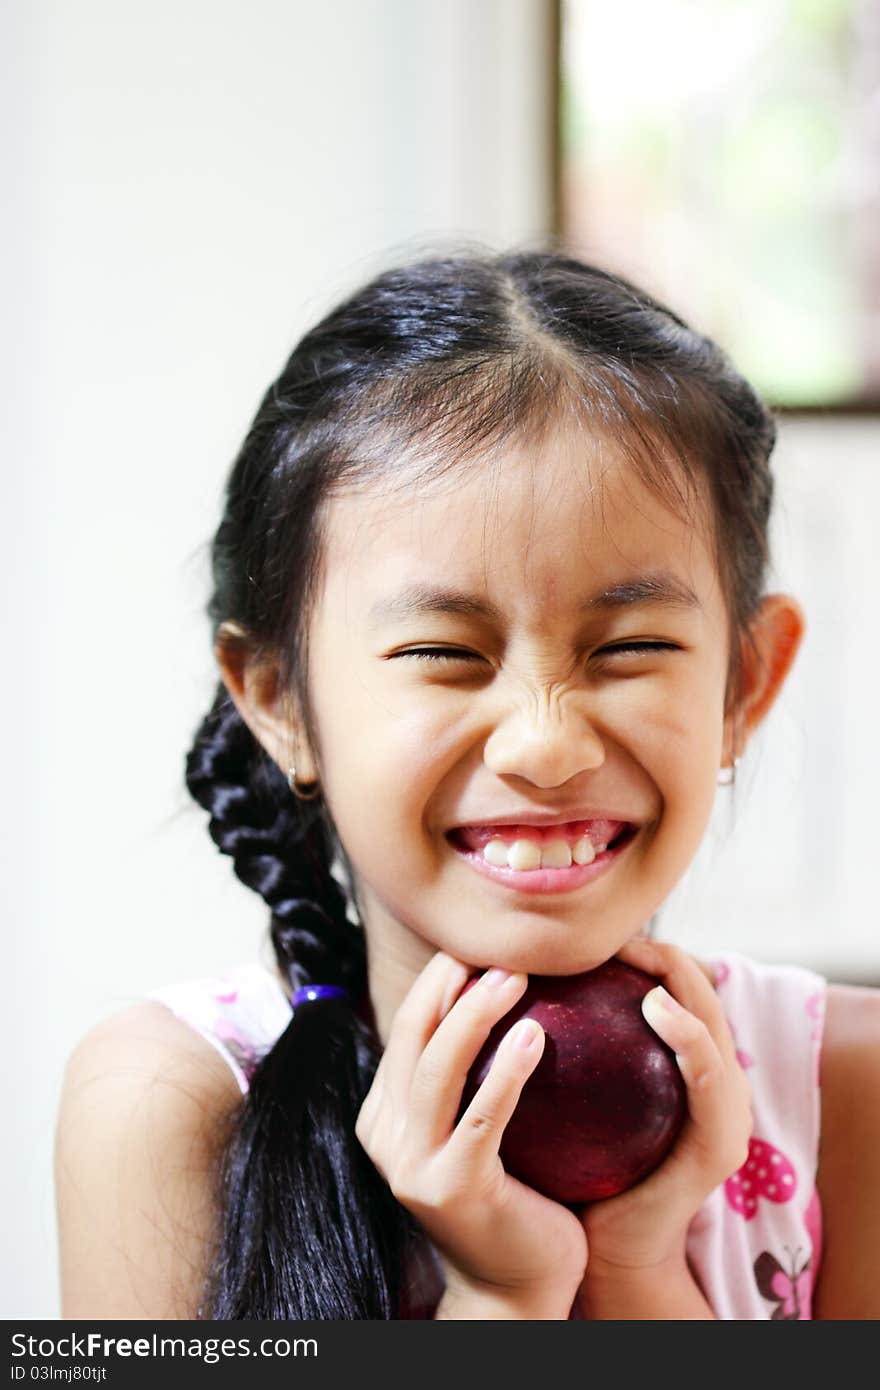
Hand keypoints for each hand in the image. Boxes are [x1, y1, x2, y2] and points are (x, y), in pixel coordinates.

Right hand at [355, 950, 587, 1314]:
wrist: (518, 1288)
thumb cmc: (513, 1197)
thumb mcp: (476, 1129)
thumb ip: (473, 1076)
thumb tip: (511, 991)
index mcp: (385, 1115)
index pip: (406, 1029)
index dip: (438, 981)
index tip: (479, 945)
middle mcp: (386, 1136)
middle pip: (413, 1037)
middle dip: (451, 984)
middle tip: (501, 952)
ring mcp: (412, 1165)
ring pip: (437, 1067)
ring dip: (476, 1014)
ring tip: (517, 978)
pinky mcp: (451, 1187)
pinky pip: (481, 1115)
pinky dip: (506, 1070)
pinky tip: (535, 1036)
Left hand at [576, 937, 751, 1279]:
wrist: (598, 1247)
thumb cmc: (572, 1167)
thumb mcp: (568, 1090)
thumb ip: (564, 1041)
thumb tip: (513, 969)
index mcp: (682, 1066)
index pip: (674, 987)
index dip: (644, 949)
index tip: (592, 931)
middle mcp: (716, 1081)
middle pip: (701, 991)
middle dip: (663, 951)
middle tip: (613, 928)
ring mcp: (727, 1110)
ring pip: (714, 1021)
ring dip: (681, 977)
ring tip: (639, 949)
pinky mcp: (722, 1140)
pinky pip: (709, 1074)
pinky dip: (688, 1033)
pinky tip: (653, 1004)